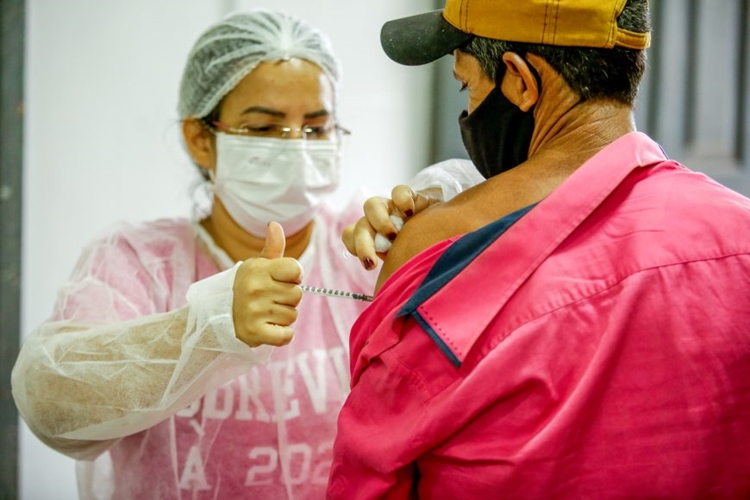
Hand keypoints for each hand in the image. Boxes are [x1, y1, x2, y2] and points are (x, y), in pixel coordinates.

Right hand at [232, 222, 303, 346]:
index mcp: (259, 269)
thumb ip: (272, 247)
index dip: (294, 276)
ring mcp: (255, 311)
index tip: (284, 280)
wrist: (216, 315)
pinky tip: (269, 328)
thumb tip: (275, 224)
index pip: (295, 269)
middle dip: (288, 298)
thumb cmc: (244, 287)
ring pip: (292, 315)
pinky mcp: (255, 332)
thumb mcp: (256, 265)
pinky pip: (286, 335)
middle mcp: (256, 289)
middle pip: (297, 295)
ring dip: (283, 317)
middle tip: (270, 299)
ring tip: (266, 313)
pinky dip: (282, 335)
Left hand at [342, 185, 441, 269]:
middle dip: (363, 243)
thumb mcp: (405, 264)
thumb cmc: (423, 252)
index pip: (350, 235)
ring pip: (371, 205)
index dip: (355, 247)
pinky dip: (402, 201)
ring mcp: (393, 208)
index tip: (371, 264)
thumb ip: (393, 273)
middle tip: (374, 261)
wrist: (448, 232)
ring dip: (379, 221)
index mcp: (373, 237)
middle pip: (358, 225)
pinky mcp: (411, 197)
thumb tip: (385, 295)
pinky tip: (411, 213)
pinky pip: (398, 192)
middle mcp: (378, 221)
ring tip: (395, 235)